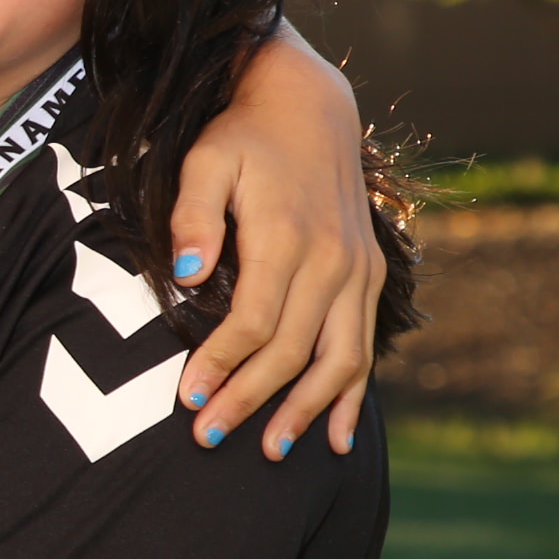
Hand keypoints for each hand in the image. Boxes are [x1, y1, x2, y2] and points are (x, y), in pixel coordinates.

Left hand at [170, 26, 385, 457]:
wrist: (308, 105)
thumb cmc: (242, 137)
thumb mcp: (203, 160)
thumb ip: (192, 216)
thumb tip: (188, 277)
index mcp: (289, 236)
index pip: (254, 322)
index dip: (222, 365)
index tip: (187, 399)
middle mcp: (334, 260)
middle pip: (294, 352)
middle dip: (251, 400)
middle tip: (207, 438)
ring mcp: (358, 270)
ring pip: (340, 360)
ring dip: (307, 411)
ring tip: (273, 453)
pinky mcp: (370, 275)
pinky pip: (366, 348)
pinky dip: (354, 396)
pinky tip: (339, 440)